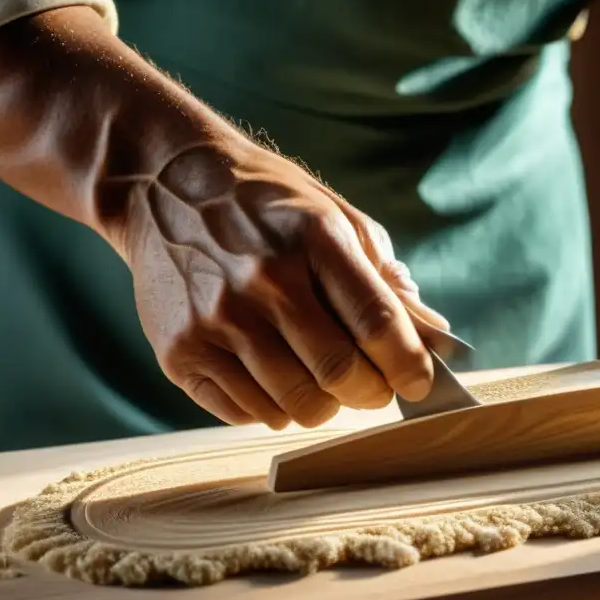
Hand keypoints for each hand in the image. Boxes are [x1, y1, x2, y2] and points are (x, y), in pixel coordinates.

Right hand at [124, 141, 447, 429]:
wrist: (164, 186)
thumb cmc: (268, 207)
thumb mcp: (337, 219)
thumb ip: (385, 280)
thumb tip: (435, 337)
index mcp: (314, 240)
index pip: (377, 322)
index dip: (409, 364)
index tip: (420, 382)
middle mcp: (262, 280)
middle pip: (338, 372)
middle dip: (370, 393)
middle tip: (373, 388)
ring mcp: (215, 319)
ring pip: (293, 404)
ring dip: (323, 405)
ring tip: (321, 381)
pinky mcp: (179, 350)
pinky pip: (245, 412)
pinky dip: (273, 408)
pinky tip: (274, 378)